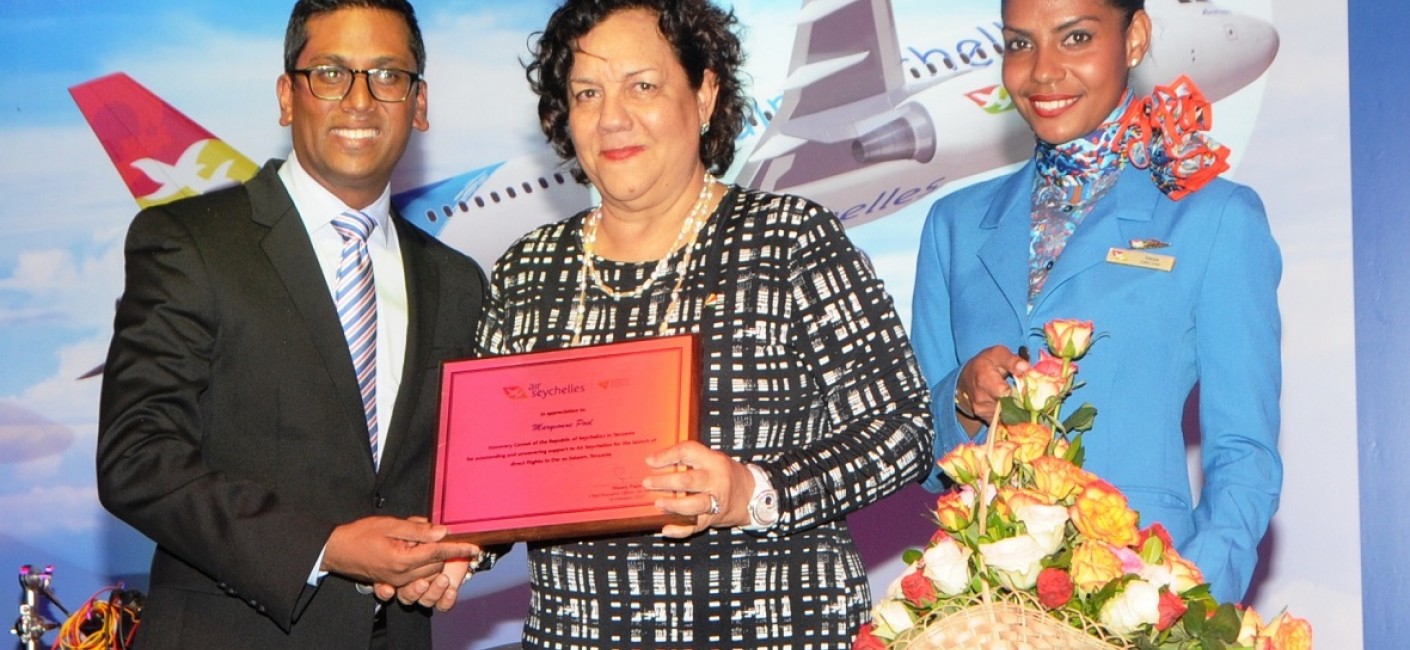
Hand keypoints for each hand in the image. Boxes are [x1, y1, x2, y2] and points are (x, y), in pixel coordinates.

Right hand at [321, 516, 480, 588]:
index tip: (474, 547)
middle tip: (430, 531)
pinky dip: (419, 564)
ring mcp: (397, 581)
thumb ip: (418, 529)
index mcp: (403, 560)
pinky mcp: (392, 582)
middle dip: (441, 550)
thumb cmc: (360, 534)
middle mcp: (402, 575)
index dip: (458, 549)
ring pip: (427, 573)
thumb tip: (442, 531)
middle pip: (436, 566)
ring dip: (429, 557)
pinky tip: (409, 549)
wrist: (336, 550)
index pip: (438, 554)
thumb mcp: (390, 525)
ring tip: (413, 539)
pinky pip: (414, 577)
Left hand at [643, 440, 752, 537]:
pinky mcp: (713, 519)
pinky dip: (680, 530)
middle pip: (690, 480)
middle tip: (647, 483)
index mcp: (713, 461)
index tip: (650, 461)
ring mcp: (716, 501)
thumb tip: (655, 462)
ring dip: (674, 505)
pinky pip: (695, 526)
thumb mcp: (712, 459)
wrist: (750, 494)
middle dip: (666, 482)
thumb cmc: (725, 474)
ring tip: (658, 504)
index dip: (667, 455)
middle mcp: (716, 480)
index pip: (688, 452)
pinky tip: (666, 528)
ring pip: (695, 505)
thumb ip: (689, 459)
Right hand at [955, 345, 1029, 432]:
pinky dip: (1010, 415)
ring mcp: (982, 410)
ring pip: (1007, 415)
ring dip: (1016, 409)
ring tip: (1019, 398)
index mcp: (984, 380)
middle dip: (1020, 402)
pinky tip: (1013, 406)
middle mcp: (981, 398)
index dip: (1020, 393)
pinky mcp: (984, 418)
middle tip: (1027, 395)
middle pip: (1008, 406)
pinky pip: (1003, 420)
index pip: (1006, 394)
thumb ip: (1012, 360)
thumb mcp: (997, 354)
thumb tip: (1026, 367)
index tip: (1029, 389)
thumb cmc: (985, 363)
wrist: (966, 378)